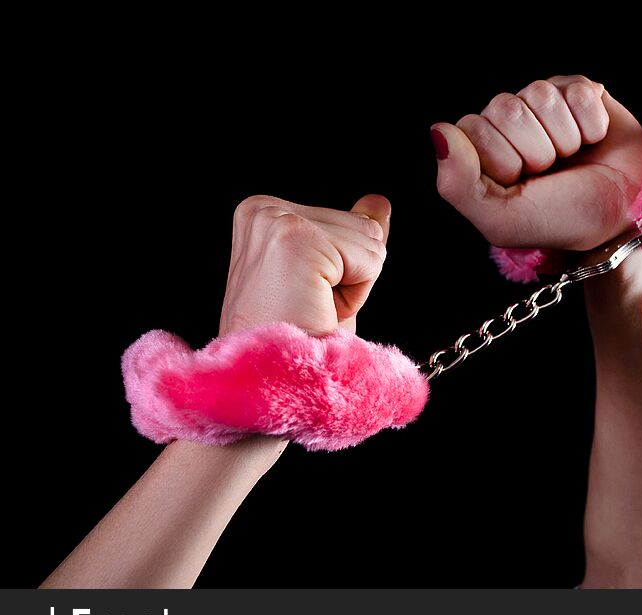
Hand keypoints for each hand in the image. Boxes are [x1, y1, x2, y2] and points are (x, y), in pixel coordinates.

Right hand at [219, 194, 389, 335]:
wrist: (271, 385)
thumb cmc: (295, 342)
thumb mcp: (330, 282)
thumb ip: (351, 237)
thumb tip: (379, 203)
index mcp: (263, 214)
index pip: (349, 221)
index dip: (343, 272)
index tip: (305, 299)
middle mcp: (262, 210)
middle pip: (363, 224)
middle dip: (351, 276)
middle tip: (308, 308)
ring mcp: (275, 220)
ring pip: (371, 238)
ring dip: (354, 287)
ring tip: (310, 310)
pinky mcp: (295, 239)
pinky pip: (370, 257)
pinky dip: (357, 293)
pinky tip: (316, 308)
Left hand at [431, 75, 641, 250]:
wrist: (622, 217)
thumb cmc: (560, 220)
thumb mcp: (501, 219)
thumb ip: (458, 183)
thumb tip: (438, 130)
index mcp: (478, 151)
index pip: (472, 129)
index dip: (503, 162)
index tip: (521, 186)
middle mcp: (505, 121)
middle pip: (505, 108)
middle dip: (534, 151)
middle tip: (549, 174)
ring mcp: (541, 104)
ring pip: (540, 96)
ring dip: (564, 138)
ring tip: (571, 159)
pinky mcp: (579, 91)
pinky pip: (578, 91)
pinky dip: (592, 124)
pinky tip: (593, 141)